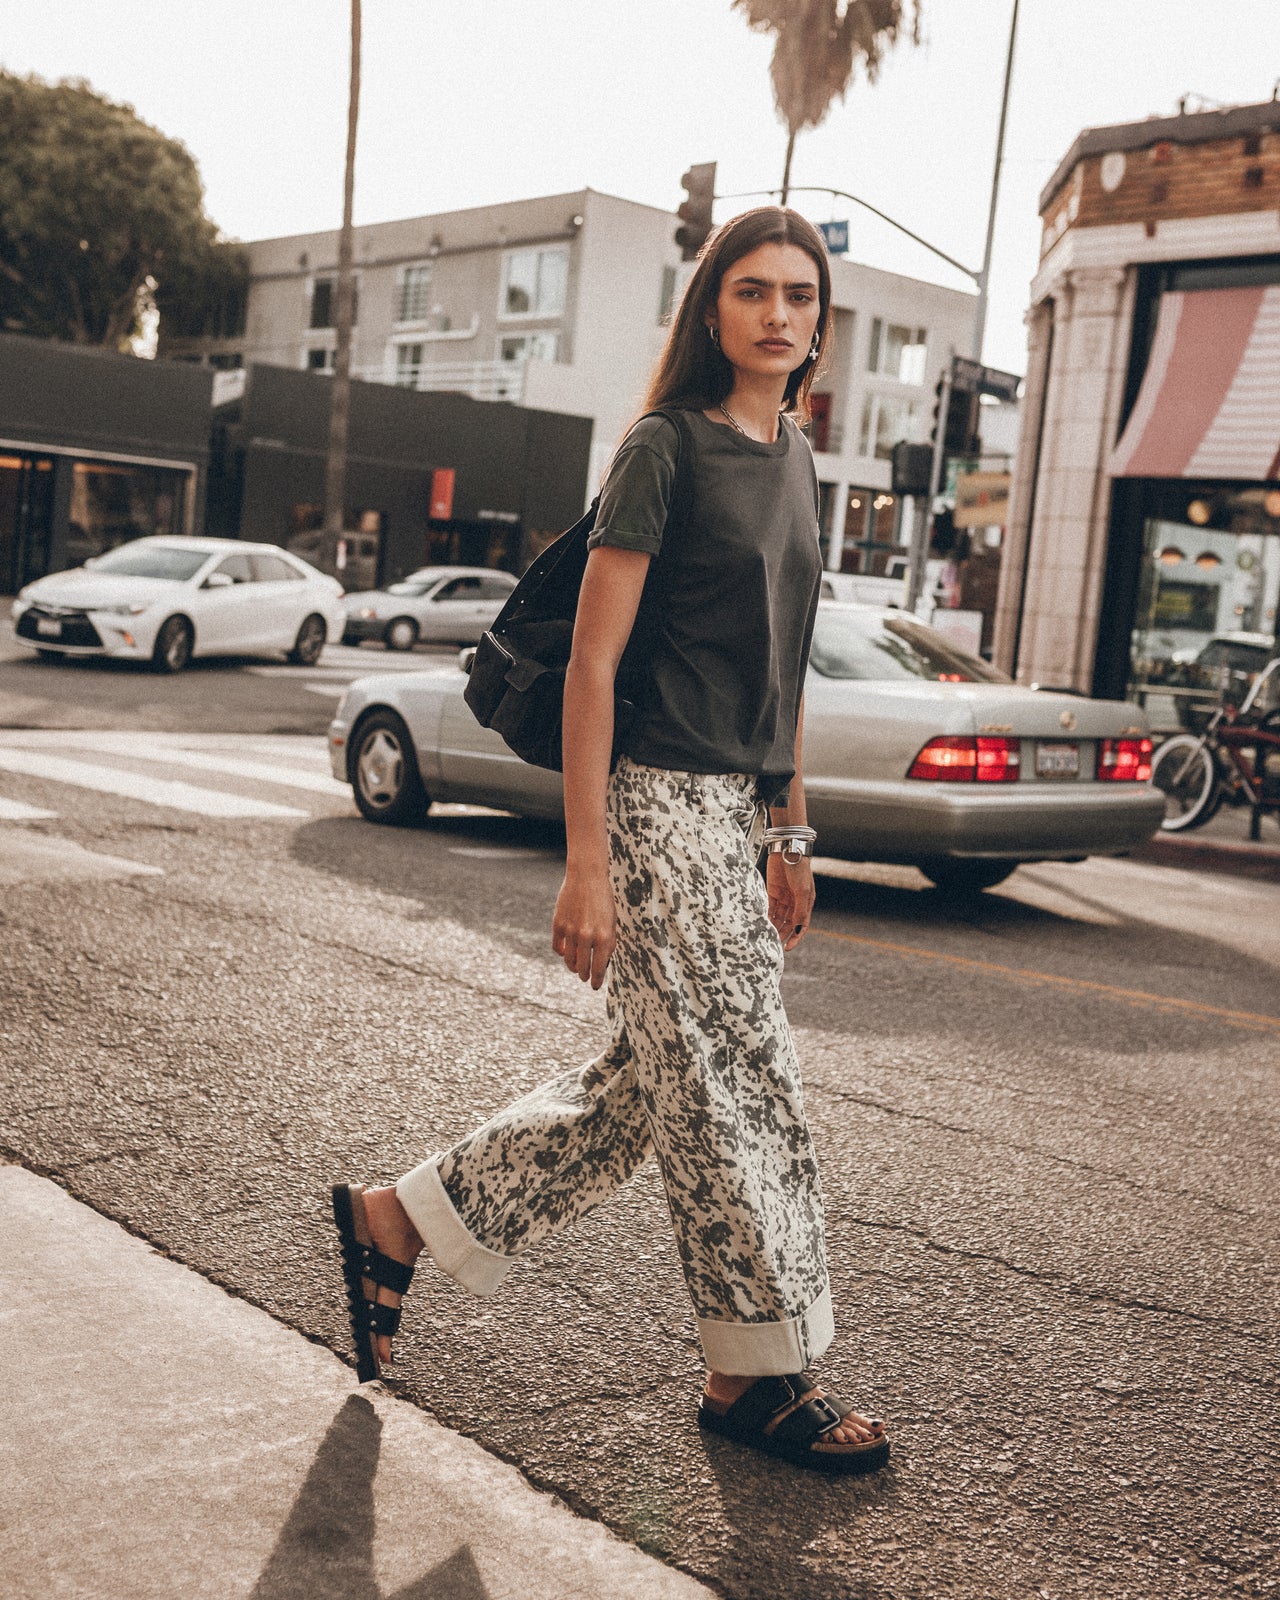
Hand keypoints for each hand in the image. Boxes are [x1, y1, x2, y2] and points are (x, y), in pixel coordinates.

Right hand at [552, 865, 615, 987]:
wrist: (587, 877)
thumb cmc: (604, 899)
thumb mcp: (612, 922)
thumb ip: (608, 942)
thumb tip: (602, 963)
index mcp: (604, 937)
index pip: (599, 968)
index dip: (597, 980)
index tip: (595, 986)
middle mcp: (587, 936)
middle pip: (583, 967)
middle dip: (585, 976)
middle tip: (586, 978)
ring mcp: (571, 931)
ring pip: (569, 960)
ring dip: (572, 966)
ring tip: (576, 968)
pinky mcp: (558, 924)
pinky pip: (558, 947)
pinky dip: (561, 952)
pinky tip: (566, 952)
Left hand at [766, 853, 814, 951]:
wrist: (787, 850)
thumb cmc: (799, 870)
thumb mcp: (802, 891)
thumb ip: (800, 910)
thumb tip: (798, 928)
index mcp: (806, 903)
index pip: (801, 925)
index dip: (795, 937)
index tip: (788, 948)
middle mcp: (795, 902)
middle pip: (788, 923)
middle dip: (782, 933)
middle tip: (773, 944)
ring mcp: (783, 897)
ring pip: (778, 917)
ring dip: (773, 926)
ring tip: (766, 936)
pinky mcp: (772, 891)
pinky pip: (769, 907)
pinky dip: (766, 916)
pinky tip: (761, 923)